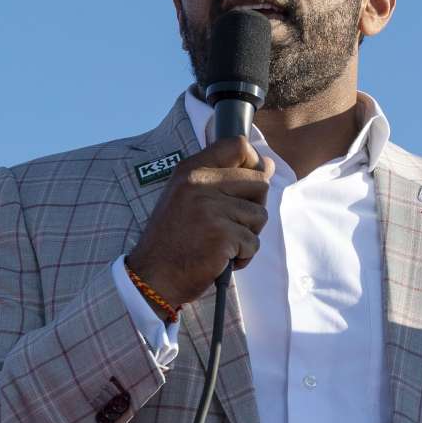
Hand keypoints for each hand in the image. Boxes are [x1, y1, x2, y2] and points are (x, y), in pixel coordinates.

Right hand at [127, 136, 273, 310]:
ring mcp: (211, 209)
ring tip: (222, 244)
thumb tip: (268, 165)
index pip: (237, 145)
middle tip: (232, 224)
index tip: (247, 185)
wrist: (153, 277)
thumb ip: (226, 179)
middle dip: (254, 207)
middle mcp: (199, 183)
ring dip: (248, 235)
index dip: (253, 163)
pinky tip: (221, 259)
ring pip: (260, 215)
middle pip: (259, 182)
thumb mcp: (191, 198)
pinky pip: (253, 243)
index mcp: (191, 170)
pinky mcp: (221, 235)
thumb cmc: (175, 239)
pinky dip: (243, 256)